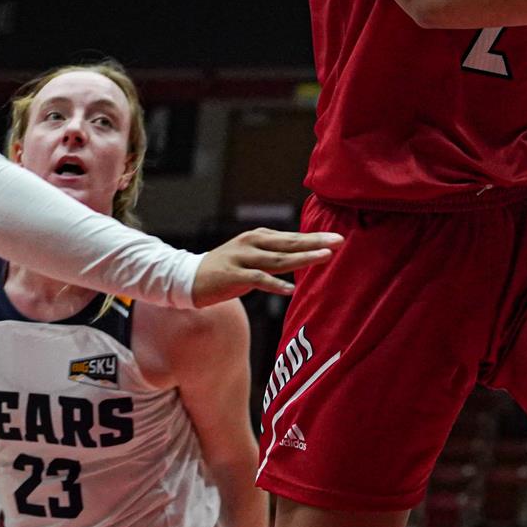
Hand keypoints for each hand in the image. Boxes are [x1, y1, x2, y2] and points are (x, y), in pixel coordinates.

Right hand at [192, 228, 342, 303]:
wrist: (188, 278)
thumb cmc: (225, 269)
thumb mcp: (250, 257)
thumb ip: (273, 255)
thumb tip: (301, 256)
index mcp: (257, 237)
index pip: (291, 237)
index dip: (314, 237)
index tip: (337, 238)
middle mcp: (251, 243)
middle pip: (289, 243)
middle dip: (315, 242)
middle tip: (338, 241)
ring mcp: (241, 258)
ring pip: (277, 258)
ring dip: (302, 258)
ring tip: (324, 258)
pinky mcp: (232, 275)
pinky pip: (258, 279)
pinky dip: (275, 284)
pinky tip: (291, 289)